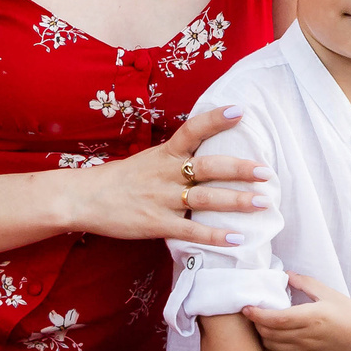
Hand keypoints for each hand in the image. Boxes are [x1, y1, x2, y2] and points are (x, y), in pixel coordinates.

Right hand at [54, 104, 269, 245]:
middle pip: (207, 167)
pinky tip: (237, 239)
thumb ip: (178, 156)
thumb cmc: (122, 179)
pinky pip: (191, 232)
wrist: (85, 199)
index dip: (216, 120)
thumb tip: (210, 149)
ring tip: (262, 202)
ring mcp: (162, 200)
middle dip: (238, 169)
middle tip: (265, 171)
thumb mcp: (150, 159)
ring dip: (236, 201)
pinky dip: (215, 236)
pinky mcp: (157, 224)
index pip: (192, 130)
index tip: (240, 111)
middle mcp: (166, 174)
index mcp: (164, 153)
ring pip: (204, 200)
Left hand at [244, 274, 350, 350]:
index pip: (276, 319)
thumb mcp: (330, 294)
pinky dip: (270, 350)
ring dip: (261, 336)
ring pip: (271, 347)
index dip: (257, 314)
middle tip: (252, 312)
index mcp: (312, 317)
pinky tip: (272, 340)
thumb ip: (306, 283)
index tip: (246, 307)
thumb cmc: (350, 316)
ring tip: (261, 324)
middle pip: (269, 333)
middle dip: (256, 323)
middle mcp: (306, 337)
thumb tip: (285, 274)